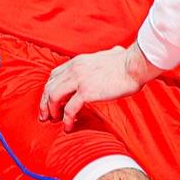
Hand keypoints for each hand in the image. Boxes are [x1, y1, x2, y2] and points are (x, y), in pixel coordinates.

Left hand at [40, 43, 154, 128]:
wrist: (134, 65)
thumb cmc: (128, 62)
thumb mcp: (111, 54)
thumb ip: (107, 55)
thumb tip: (116, 52)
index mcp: (77, 62)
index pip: (54, 76)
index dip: (48, 90)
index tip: (49, 101)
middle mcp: (74, 69)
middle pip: (49, 87)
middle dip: (44, 103)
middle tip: (45, 116)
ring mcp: (79, 80)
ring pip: (53, 97)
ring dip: (51, 111)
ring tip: (54, 121)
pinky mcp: (86, 92)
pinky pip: (69, 109)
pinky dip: (66, 120)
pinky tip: (68, 127)